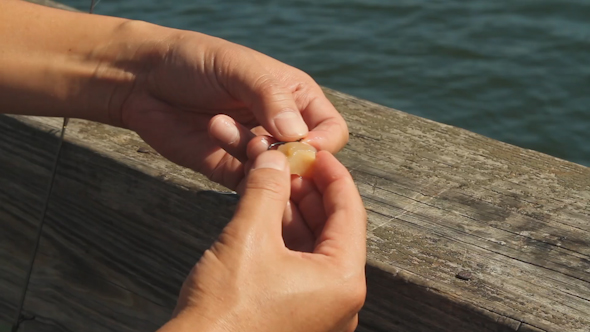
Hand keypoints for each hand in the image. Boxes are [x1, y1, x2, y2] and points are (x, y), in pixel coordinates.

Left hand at [115, 24, 348, 189]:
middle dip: (291, 160)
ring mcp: (257, 152)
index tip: (301, 146)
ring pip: (280, 178)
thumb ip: (270, 97)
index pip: (331, 130)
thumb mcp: (236, 67)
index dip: (322, 143)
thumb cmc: (194, 61)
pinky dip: (240, 176)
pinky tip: (214, 139)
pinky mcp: (230, 171)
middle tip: (259, 144)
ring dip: (254, 159)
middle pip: (310, 161)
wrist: (142, 80)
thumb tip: (298, 135)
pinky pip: (250, 187)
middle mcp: (281, 127)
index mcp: (296, 97)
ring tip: (218, 126)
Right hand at [157, 150, 366, 331]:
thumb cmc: (224, 312)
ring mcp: (319, 311)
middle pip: (334, 229)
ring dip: (295, 213)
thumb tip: (274, 159)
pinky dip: (286, 239)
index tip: (314, 152)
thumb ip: (266, 191)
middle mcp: (340, 299)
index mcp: (343, 281)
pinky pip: (300, 267)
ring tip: (274, 184)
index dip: (333, 175)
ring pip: (315, 248)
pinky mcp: (297, 316)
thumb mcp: (247, 238)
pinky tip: (266, 215)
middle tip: (288, 164)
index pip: (350, 212)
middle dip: (311, 192)